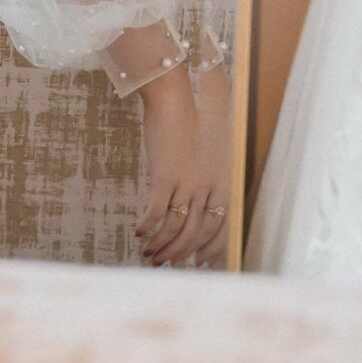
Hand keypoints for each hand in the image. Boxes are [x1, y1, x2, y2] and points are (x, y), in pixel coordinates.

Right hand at [135, 65, 226, 266]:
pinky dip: (148, 226)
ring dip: (161, 245)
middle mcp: (208, 187)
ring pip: (176, 228)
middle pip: (196, 233)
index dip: (211, 249)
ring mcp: (187, 184)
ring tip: (148, 253)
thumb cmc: (191, 122)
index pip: (222, 228)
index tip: (199, 263)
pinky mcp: (165, 178)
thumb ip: (207, 177)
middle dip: (180, 253)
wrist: (175, 99)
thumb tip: (197, 199)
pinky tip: (138, 231)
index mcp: (223, 183)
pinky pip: (157, 213)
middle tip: (166, 263)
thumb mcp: (209, 153)